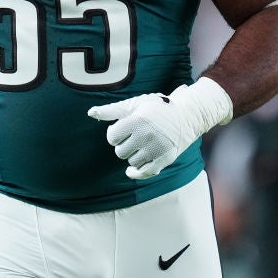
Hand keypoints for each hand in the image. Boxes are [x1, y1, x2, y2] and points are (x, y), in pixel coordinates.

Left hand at [87, 77, 231, 178]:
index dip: (115, 133)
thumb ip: (111, 110)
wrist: (186, 115)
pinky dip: (135, 173)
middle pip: (120, 152)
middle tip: (133, 137)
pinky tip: (131, 170)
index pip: (112, 137)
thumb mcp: (134, 104)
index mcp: (137, 121)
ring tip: (141, 145)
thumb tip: (91, 113)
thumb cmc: (157, 108)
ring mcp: (156, 150)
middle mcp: (146, 136)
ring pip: (131, 162)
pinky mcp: (165, 160)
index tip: (122, 129)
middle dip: (123, 145)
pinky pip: (144, 173)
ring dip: (132, 156)